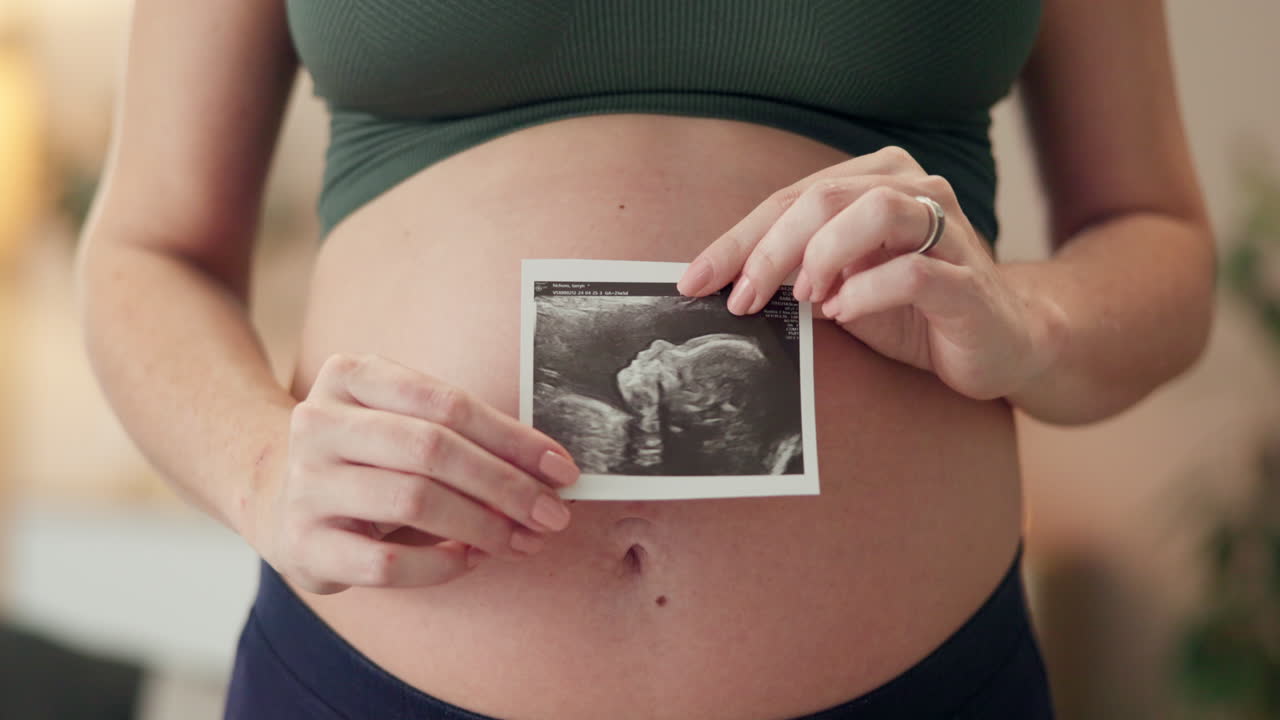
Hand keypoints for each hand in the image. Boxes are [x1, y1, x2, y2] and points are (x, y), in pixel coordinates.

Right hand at [250, 353, 580, 594]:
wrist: (277, 498)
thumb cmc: (367, 456)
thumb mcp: (401, 422)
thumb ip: (462, 435)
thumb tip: (546, 473)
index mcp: (350, 376)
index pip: (447, 403)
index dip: (513, 438)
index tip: (562, 469)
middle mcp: (317, 423)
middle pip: (433, 449)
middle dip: (506, 485)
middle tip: (552, 515)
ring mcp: (304, 483)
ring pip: (413, 501)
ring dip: (482, 526)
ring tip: (522, 540)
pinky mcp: (301, 543)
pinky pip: (386, 561)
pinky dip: (440, 564)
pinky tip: (469, 560)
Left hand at [676, 146, 1064, 400]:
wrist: (1000, 342)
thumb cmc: (911, 309)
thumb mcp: (841, 284)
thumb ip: (795, 269)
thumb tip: (720, 281)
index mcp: (877, 179)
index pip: (792, 199)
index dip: (737, 241)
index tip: (694, 281)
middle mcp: (916, 190)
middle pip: (824, 197)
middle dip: (769, 250)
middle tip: (741, 298)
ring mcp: (948, 230)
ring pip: (871, 213)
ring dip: (822, 256)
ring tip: (804, 299)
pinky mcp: (969, 280)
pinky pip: (913, 270)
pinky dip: (866, 291)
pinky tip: (843, 312)